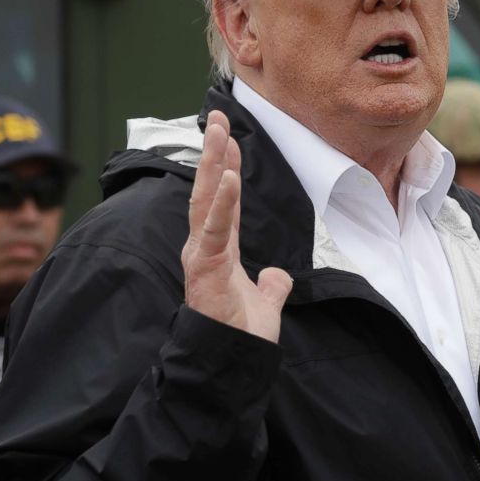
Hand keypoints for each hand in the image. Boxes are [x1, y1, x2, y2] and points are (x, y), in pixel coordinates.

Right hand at [180, 110, 292, 341]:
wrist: (232, 362)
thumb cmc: (241, 334)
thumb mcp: (265, 302)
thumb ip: (271, 286)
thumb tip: (278, 277)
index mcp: (218, 249)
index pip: (222, 200)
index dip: (225, 167)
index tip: (229, 137)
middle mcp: (205, 246)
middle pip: (208, 190)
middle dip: (212, 152)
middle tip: (217, 118)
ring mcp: (202, 255)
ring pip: (205, 201)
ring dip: (211, 164)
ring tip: (218, 132)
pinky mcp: (204, 267)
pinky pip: (214, 230)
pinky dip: (221, 203)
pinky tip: (228, 178)